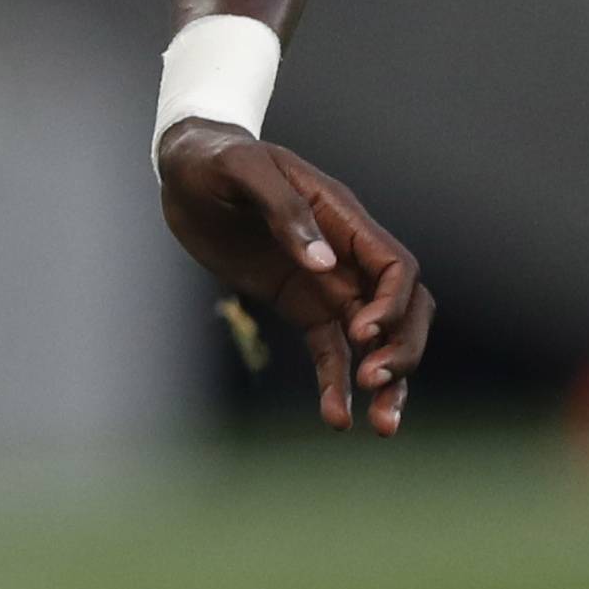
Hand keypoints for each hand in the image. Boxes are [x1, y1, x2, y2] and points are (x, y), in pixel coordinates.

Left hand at [158, 127, 430, 433]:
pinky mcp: (300, 304)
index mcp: (342, 219)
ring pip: (374, 340)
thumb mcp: (242, 172)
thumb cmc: (214, 161)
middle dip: (402, 350)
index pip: (396, 267)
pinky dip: (337, 384)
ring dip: (385, 381)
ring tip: (382, 427)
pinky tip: (338, 419)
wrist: (185, 170)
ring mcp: (326, 283)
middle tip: (377, 383)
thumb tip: (322, 263)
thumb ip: (282, 212)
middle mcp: (344, 255)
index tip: (360, 332)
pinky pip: (330, 351)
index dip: (391, 305)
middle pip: (402, 310)